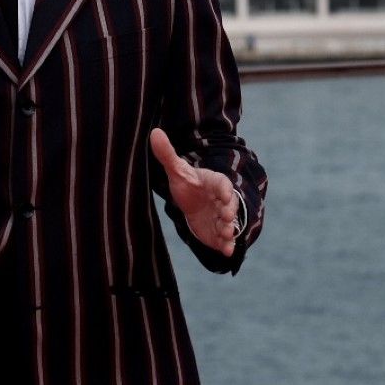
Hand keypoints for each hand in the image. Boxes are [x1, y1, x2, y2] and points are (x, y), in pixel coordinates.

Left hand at [149, 128, 239, 256]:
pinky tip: (228, 252)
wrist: (192, 201)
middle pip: (230, 205)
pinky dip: (228, 245)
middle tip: (227, 218)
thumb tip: (154, 132)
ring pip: (230, 223)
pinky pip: (226, 239)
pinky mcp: (219, 231)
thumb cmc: (187, 183)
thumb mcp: (176, 170)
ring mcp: (222, 216)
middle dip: (230, 211)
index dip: (224, 189)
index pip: (222, 184)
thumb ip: (167, 154)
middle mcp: (222, 200)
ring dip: (229, 229)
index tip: (223, 196)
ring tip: (226, 235)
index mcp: (214, 182)